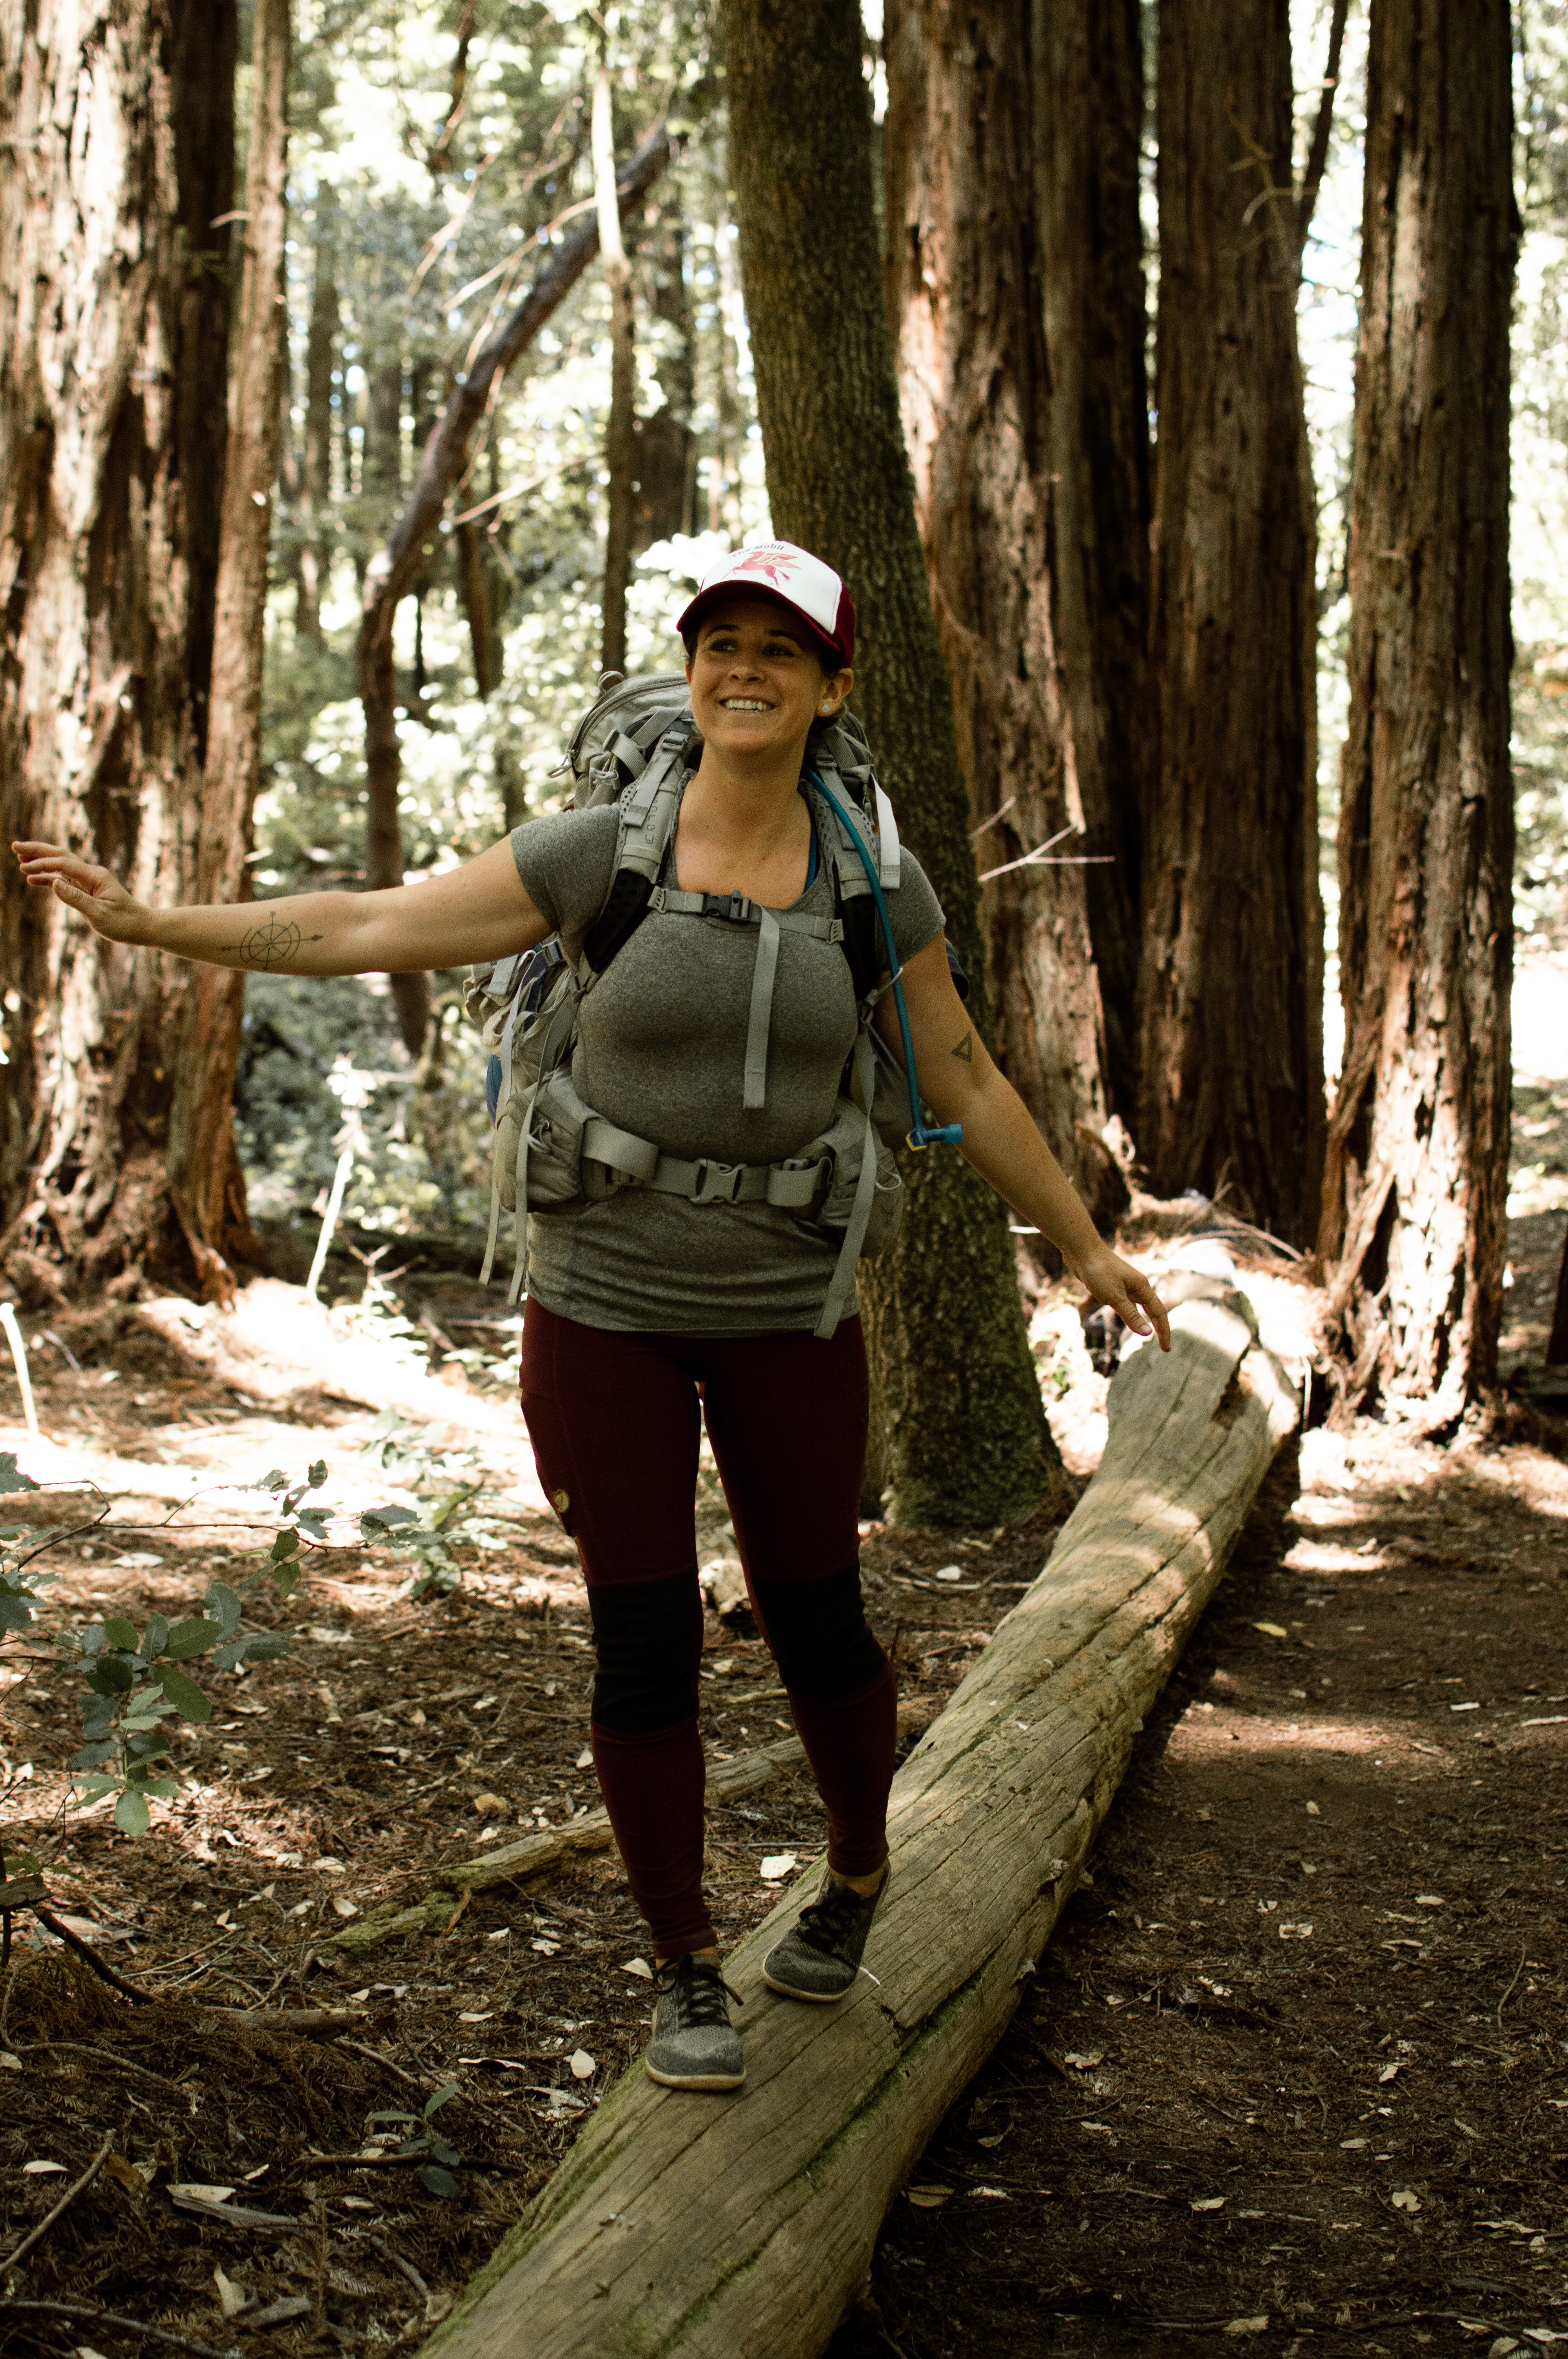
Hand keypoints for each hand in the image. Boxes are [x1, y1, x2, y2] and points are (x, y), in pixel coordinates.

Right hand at [11, 841, 150, 944]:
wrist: (141, 926)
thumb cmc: (124, 922)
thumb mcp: (100, 914)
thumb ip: (76, 899)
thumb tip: (54, 883)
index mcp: (96, 877)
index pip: (64, 864)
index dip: (44, 864)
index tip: (24, 868)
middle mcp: (91, 874)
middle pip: (61, 856)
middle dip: (38, 850)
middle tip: (15, 846)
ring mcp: (89, 880)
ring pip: (60, 865)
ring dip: (41, 861)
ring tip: (19, 859)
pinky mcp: (87, 888)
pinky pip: (64, 878)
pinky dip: (48, 878)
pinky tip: (33, 880)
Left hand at [1070, 1245, 1171, 1352]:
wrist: (1080, 1250)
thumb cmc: (1098, 1271)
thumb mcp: (1114, 1297)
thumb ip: (1131, 1315)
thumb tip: (1147, 1334)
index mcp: (1142, 1287)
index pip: (1159, 1313)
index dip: (1164, 1331)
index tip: (1166, 1349)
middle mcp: (1136, 1286)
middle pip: (1152, 1310)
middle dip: (1159, 1328)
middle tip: (1163, 1347)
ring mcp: (1124, 1284)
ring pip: (1138, 1306)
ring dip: (1143, 1320)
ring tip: (1147, 1334)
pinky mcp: (1111, 1284)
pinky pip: (1125, 1302)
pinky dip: (1130, 1312)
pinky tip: (1125, 1317)